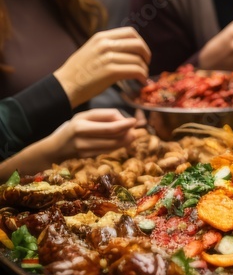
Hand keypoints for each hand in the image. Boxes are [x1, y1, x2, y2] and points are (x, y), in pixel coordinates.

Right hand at [0, 109, 137, 176]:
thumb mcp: (85, 116)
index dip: (124, 124)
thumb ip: (104, 115)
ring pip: (112, 146)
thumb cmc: (73, 127)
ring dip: (125, 141)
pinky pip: (107, 151)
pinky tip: (121, 141)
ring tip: (131, 135)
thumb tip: (124, 119)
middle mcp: (82, 139)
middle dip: (127, 133)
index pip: (109, 127)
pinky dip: (117, 146)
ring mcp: (85, 151)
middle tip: (135, 130)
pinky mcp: (88, 158)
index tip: (134, 121)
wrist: (55, 148)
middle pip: (113, 138)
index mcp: (81, 126)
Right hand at [54, 28, 150, 107]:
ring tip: (142, 76)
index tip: (142, 53)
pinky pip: (135, 71)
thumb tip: (127, 49)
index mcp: (101, 37)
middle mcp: (105, 44)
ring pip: (138, 60)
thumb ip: (107, 46)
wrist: (65, 86)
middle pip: (138, 44)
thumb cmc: (78, 72)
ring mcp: (108, 57)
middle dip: (146, 55)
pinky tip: (140, 81)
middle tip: (146, 65)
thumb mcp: (91, 50)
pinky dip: (142, 76)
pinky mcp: (110, 71)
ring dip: (144, 69)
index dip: (141, 42)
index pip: (130, 32)